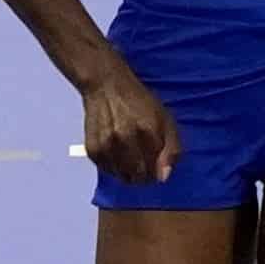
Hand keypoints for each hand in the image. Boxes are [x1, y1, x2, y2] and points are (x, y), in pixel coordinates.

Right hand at [74, 55, 182, 184]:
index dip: (157, 172)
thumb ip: (171, 148)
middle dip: (143, 175)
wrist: (106, 85)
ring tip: (129, 155)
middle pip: (138, 177)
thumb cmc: (138, 102)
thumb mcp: (165, 118)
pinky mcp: (93, 149)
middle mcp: (126, 139)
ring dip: (128, 172)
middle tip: (143, 164)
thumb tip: (164, 176)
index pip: (155, 171)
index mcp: (148, 131)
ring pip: (122, 177)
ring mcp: (107, 145)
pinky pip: (107, 171)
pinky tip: (116, 151)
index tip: (155, 167)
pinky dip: (113, 167)